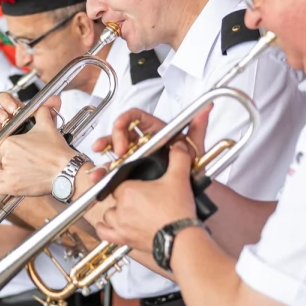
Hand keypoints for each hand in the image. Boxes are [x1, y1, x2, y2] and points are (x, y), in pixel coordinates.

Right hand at [0, 93, 61, 140]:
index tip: (14, 107)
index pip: (4, 99)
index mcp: (15, 112)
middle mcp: (3, 121)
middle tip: (4, 118)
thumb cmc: (47, 144)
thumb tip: (54, 100)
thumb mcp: (49, 127)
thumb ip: (51, 111)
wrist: (48, 165)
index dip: (6, 101)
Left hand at [0, 97, 79, 197]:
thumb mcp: (47, 127)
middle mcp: (6, 157)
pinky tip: (11, 185)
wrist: (66, 171)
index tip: (13, 154)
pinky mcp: (11, 187)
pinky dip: (0, 188)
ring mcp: (8, 173)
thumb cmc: (57, 152)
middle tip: (21, 164)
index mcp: (9, 142)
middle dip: (6, 162)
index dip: (5, 149)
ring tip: (19, 175)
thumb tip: (42, 105)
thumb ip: (41, 112)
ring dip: (4, 176)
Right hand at [89, 106, 210, 183]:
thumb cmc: (191, 172)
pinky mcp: (128, 172)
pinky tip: (99, 176)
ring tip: (100, 160)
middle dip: (113, 138)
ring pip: (112, 148)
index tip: (122, 133)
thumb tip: (206, 109)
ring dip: (103, 150)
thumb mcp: (195, 151)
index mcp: (155, 131)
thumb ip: (198, 129)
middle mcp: (143, 142)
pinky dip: (102, 171)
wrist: (186, 197)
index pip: (136, 117)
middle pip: (121, 131)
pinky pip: (112, 168)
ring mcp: (134, 156)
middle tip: (118, 151)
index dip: (125, 121)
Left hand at [96, 142, 197, 248]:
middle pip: (115, 197)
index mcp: (128, 190)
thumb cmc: (177, 213)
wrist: (181, 240)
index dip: (130, 183)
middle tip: (141, 200)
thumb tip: (179, 146)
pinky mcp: (123, 239)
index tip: (139, 186)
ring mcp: (120, 224)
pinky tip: (110, 227)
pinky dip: (104, 230)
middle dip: (126, 198)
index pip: (120, 181)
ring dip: (116, 213)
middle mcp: (121, 207)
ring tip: (130, 212)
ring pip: (109, 214)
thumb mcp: (179, 179)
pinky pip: (104, 233)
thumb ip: (178, 158)